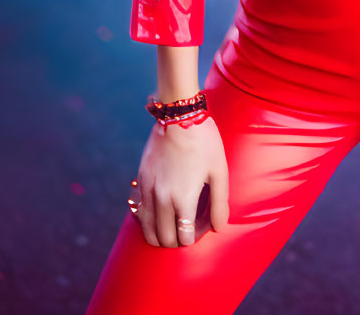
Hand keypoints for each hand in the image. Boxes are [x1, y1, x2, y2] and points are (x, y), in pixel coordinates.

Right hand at [132, 117, 230, 247]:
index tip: (201, 229)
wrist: (178, 117)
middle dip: (177, 240)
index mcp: (183, 199)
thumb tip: (219, 227)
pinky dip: (148, 221)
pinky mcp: (140, 181)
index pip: (183, 236)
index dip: (193, 238)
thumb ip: (219, 203)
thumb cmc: (204, 143)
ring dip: (160, 235)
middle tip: (189, 229)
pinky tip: (161, 214)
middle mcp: (161, 199)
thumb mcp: (219, 171)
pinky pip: (139, 212)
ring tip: (174, 228)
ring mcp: (147, 191)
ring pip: (147, 229)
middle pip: (164, 238)